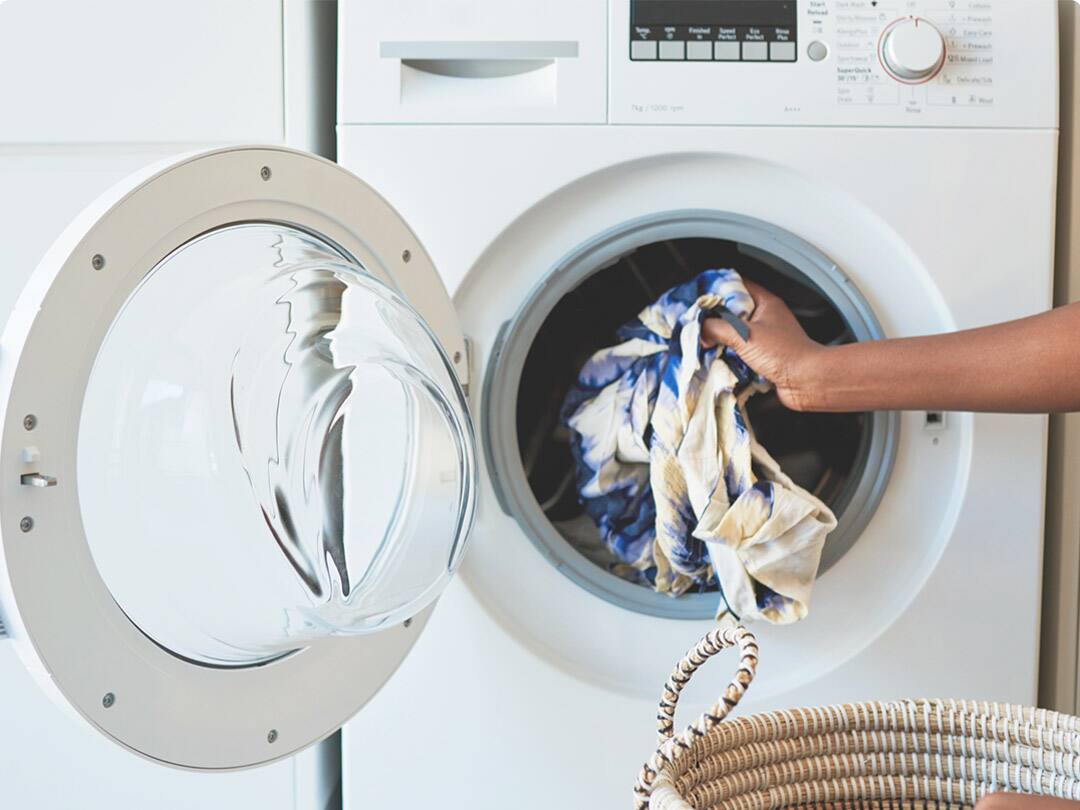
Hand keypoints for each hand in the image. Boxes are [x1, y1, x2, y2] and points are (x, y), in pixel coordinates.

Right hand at [701, 280, 828, 411]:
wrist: (806, 381)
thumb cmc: (784, 353)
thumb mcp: (744, 335)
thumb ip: (717, 328)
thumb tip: (702, 331)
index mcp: (765, 303)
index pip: (737, 285)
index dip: (718, 288)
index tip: (701, 296)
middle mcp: (766, 318)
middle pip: (734, 310)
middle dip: (716, 317)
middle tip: (700, 322)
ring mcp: (766, 337)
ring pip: (736, 331)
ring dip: (722, 338)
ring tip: (707, 341)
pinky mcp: (765, 356)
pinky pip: (741, 351)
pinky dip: (730, 354)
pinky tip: (720, 359)